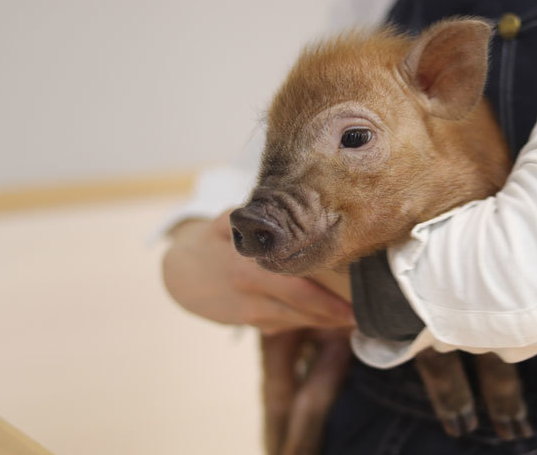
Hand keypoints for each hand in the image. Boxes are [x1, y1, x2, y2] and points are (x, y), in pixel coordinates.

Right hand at [162, 209, 354, 332]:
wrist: (178, 271)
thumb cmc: (209, 242)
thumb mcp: (228, 222)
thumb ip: (257, 221)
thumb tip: (292, 212)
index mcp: (247, 266)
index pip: (297, 287)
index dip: (328, 300)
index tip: (354, 303)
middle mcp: (249, 291)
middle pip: (300, 308)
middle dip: (332, 316)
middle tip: (359, 317)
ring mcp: (247, 311)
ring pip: (292, 320)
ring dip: (321, 322)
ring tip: (348, 319)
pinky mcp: (246, 321)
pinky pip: (279, 324)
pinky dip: (301, 322)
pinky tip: (319, 319)